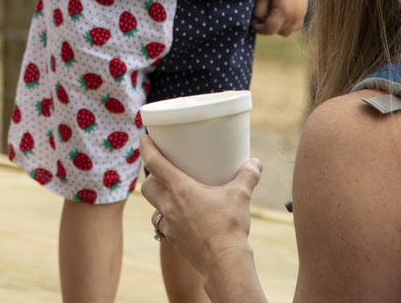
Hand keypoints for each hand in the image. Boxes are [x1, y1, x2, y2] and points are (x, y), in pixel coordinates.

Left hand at [140, 135, 265, 292]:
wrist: (224, 263)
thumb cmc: (229, 227)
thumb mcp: (240, 196)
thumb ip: (248, 176)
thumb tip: (256, 163)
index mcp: (179, 189)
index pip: (153, 163)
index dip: (146, 147)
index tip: (144, 137)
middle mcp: (169, 206)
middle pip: (146, 187)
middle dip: (149, 177)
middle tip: (161, 171)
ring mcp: (170, 225)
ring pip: (153, 207)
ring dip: (158, 199)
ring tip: (171, 195)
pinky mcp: (175, 240)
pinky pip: (165, 226)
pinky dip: (169, 220)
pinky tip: (183, 219)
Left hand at [252, 0, 307, 35]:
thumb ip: (258, 10)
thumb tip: (257, 21)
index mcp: (284, 12)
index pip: (269, 30)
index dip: (259, 29)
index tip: (252, 22)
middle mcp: (295, 16)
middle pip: (278, 32)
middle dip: (267, 27)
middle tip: (260, 17)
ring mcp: (301, 14)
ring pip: (287, 31)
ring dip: (278, 27)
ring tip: (270, 15)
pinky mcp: (304, 11)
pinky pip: (295, 26)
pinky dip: (287, 24)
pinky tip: (279, 14)